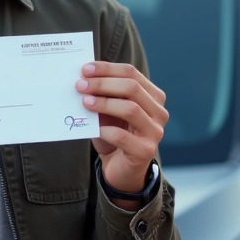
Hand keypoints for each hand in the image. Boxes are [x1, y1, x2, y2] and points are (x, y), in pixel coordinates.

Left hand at [76, 62, 167, 204]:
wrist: (122, 170)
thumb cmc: (114, 135)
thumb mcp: (109, 112)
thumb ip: (104, 95)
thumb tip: (84, 79)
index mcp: (153, 96)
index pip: (132, 73)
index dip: (108, 69)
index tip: (85, 69)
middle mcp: (159, 112)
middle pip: (132, 88)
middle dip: (103, 84)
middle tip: (80, 85)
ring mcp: (155, 132)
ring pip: (130, 109)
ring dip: (104, 103)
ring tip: (85, 102)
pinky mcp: (145, 151)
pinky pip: (122, 136)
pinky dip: (105, 130)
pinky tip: (93, 128)